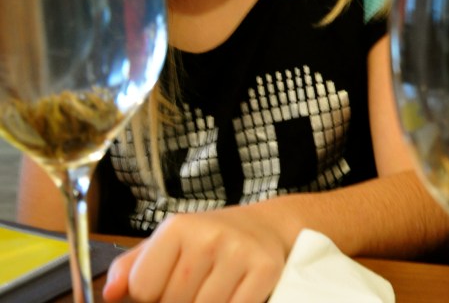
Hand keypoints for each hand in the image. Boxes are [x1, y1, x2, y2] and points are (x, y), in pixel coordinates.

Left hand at [102, 205, 287, 302]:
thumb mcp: (168, 243)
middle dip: (180, 302)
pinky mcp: (265, 269)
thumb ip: (132, 268)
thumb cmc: (208, 241)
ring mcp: (239, 252)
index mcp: (178, 226)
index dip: (151, 295)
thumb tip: (109, 293)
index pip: (142, 288)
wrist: (264, 227)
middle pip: (173, 302)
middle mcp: (208, 236)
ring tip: (213, 289)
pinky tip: (232, 294)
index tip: (166, 284)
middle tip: (196, 285)